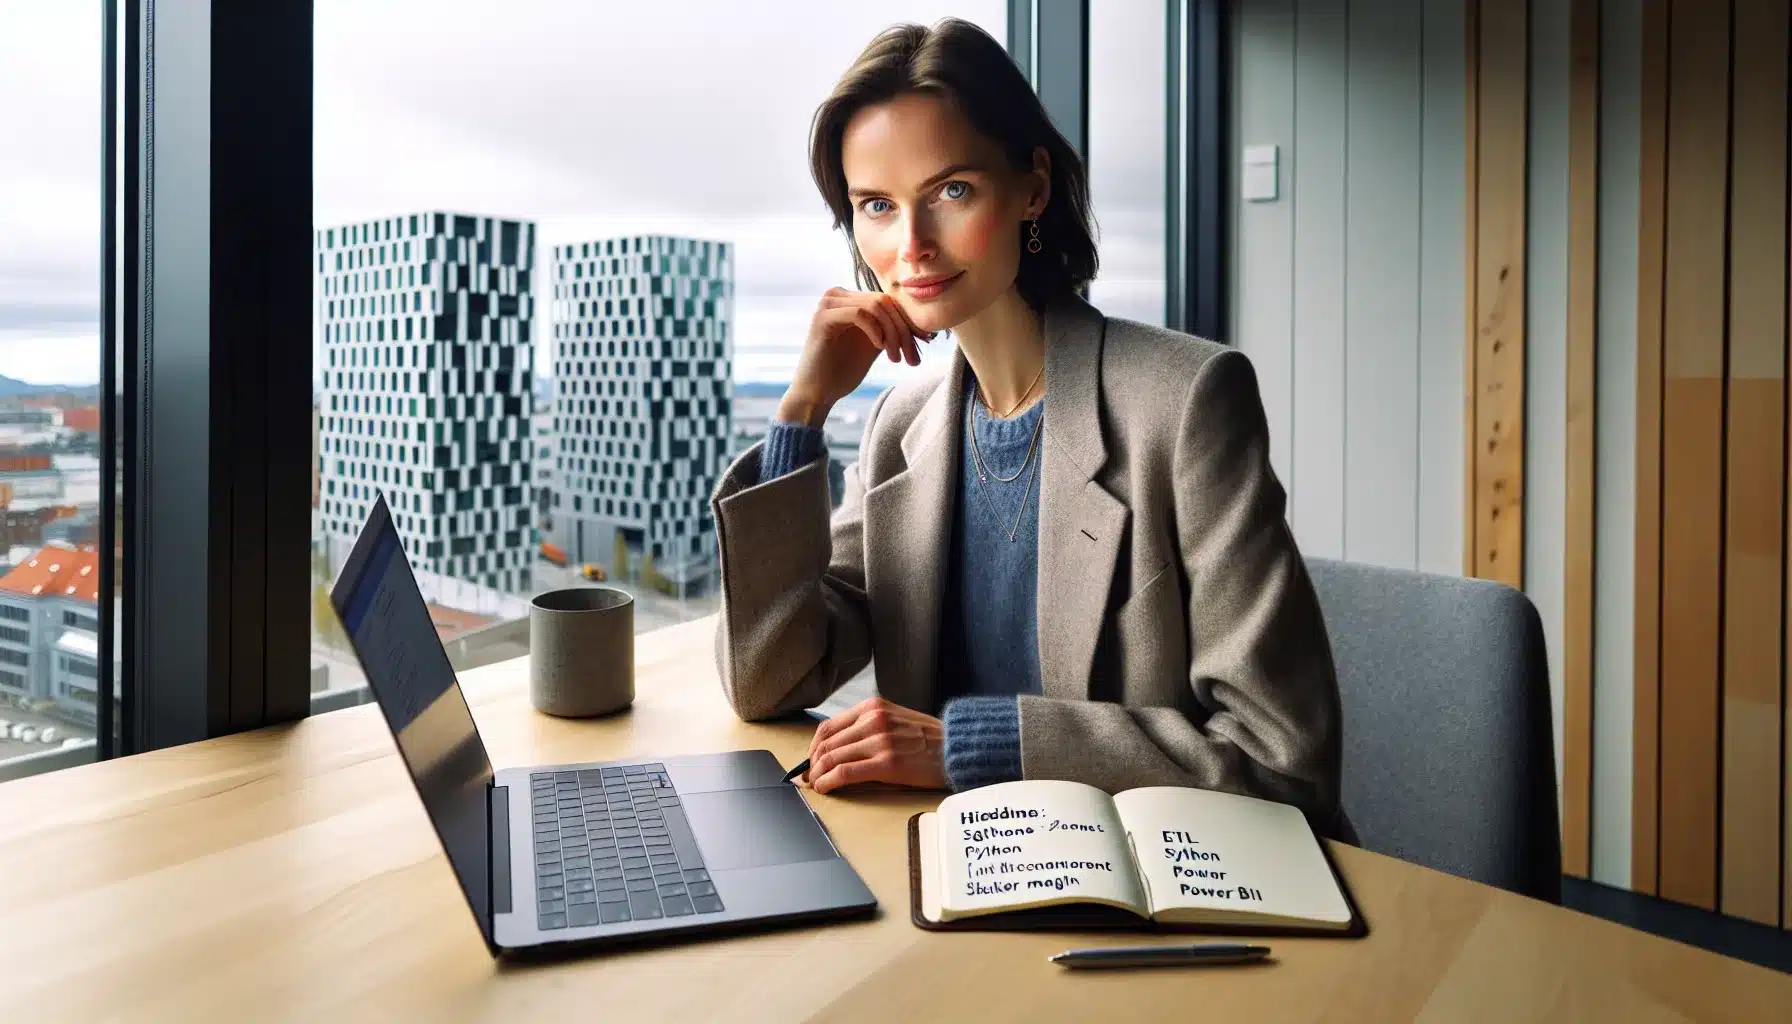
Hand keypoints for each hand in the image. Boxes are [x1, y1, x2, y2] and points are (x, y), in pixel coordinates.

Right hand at [779, 288, 933, 426]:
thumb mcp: (876, 345)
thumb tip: (925, 328)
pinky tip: (880, 348)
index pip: (889, 301)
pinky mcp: (823, 317)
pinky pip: (860, 315)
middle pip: (885, 302)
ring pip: (876, 306)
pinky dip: (876, 331)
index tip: (926, 342)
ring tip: (895, 358)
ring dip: (893, 334)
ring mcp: (829, 303)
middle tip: (913, 358)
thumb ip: (893, 330)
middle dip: (904, 331)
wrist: (817, 393)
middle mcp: (838, 295)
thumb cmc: (844, 370)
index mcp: (851, 298)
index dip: (910, 321)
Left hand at [804, 696, 946, 793]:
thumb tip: (840, 747)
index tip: (812, 760)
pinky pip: (845, 773)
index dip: (814, 747)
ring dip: (818, 775)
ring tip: (817, 785)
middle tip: (809, 778)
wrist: (958, 748)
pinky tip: (826, 789)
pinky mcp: (887, 763)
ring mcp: (880, 741)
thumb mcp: (895, 719)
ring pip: (832, 758)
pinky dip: (829, 782)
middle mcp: (873, 720)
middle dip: (813, 764)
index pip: (828, 727)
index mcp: (873, 707)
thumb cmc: (929, 738)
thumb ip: (869, 726)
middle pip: (827, 744)